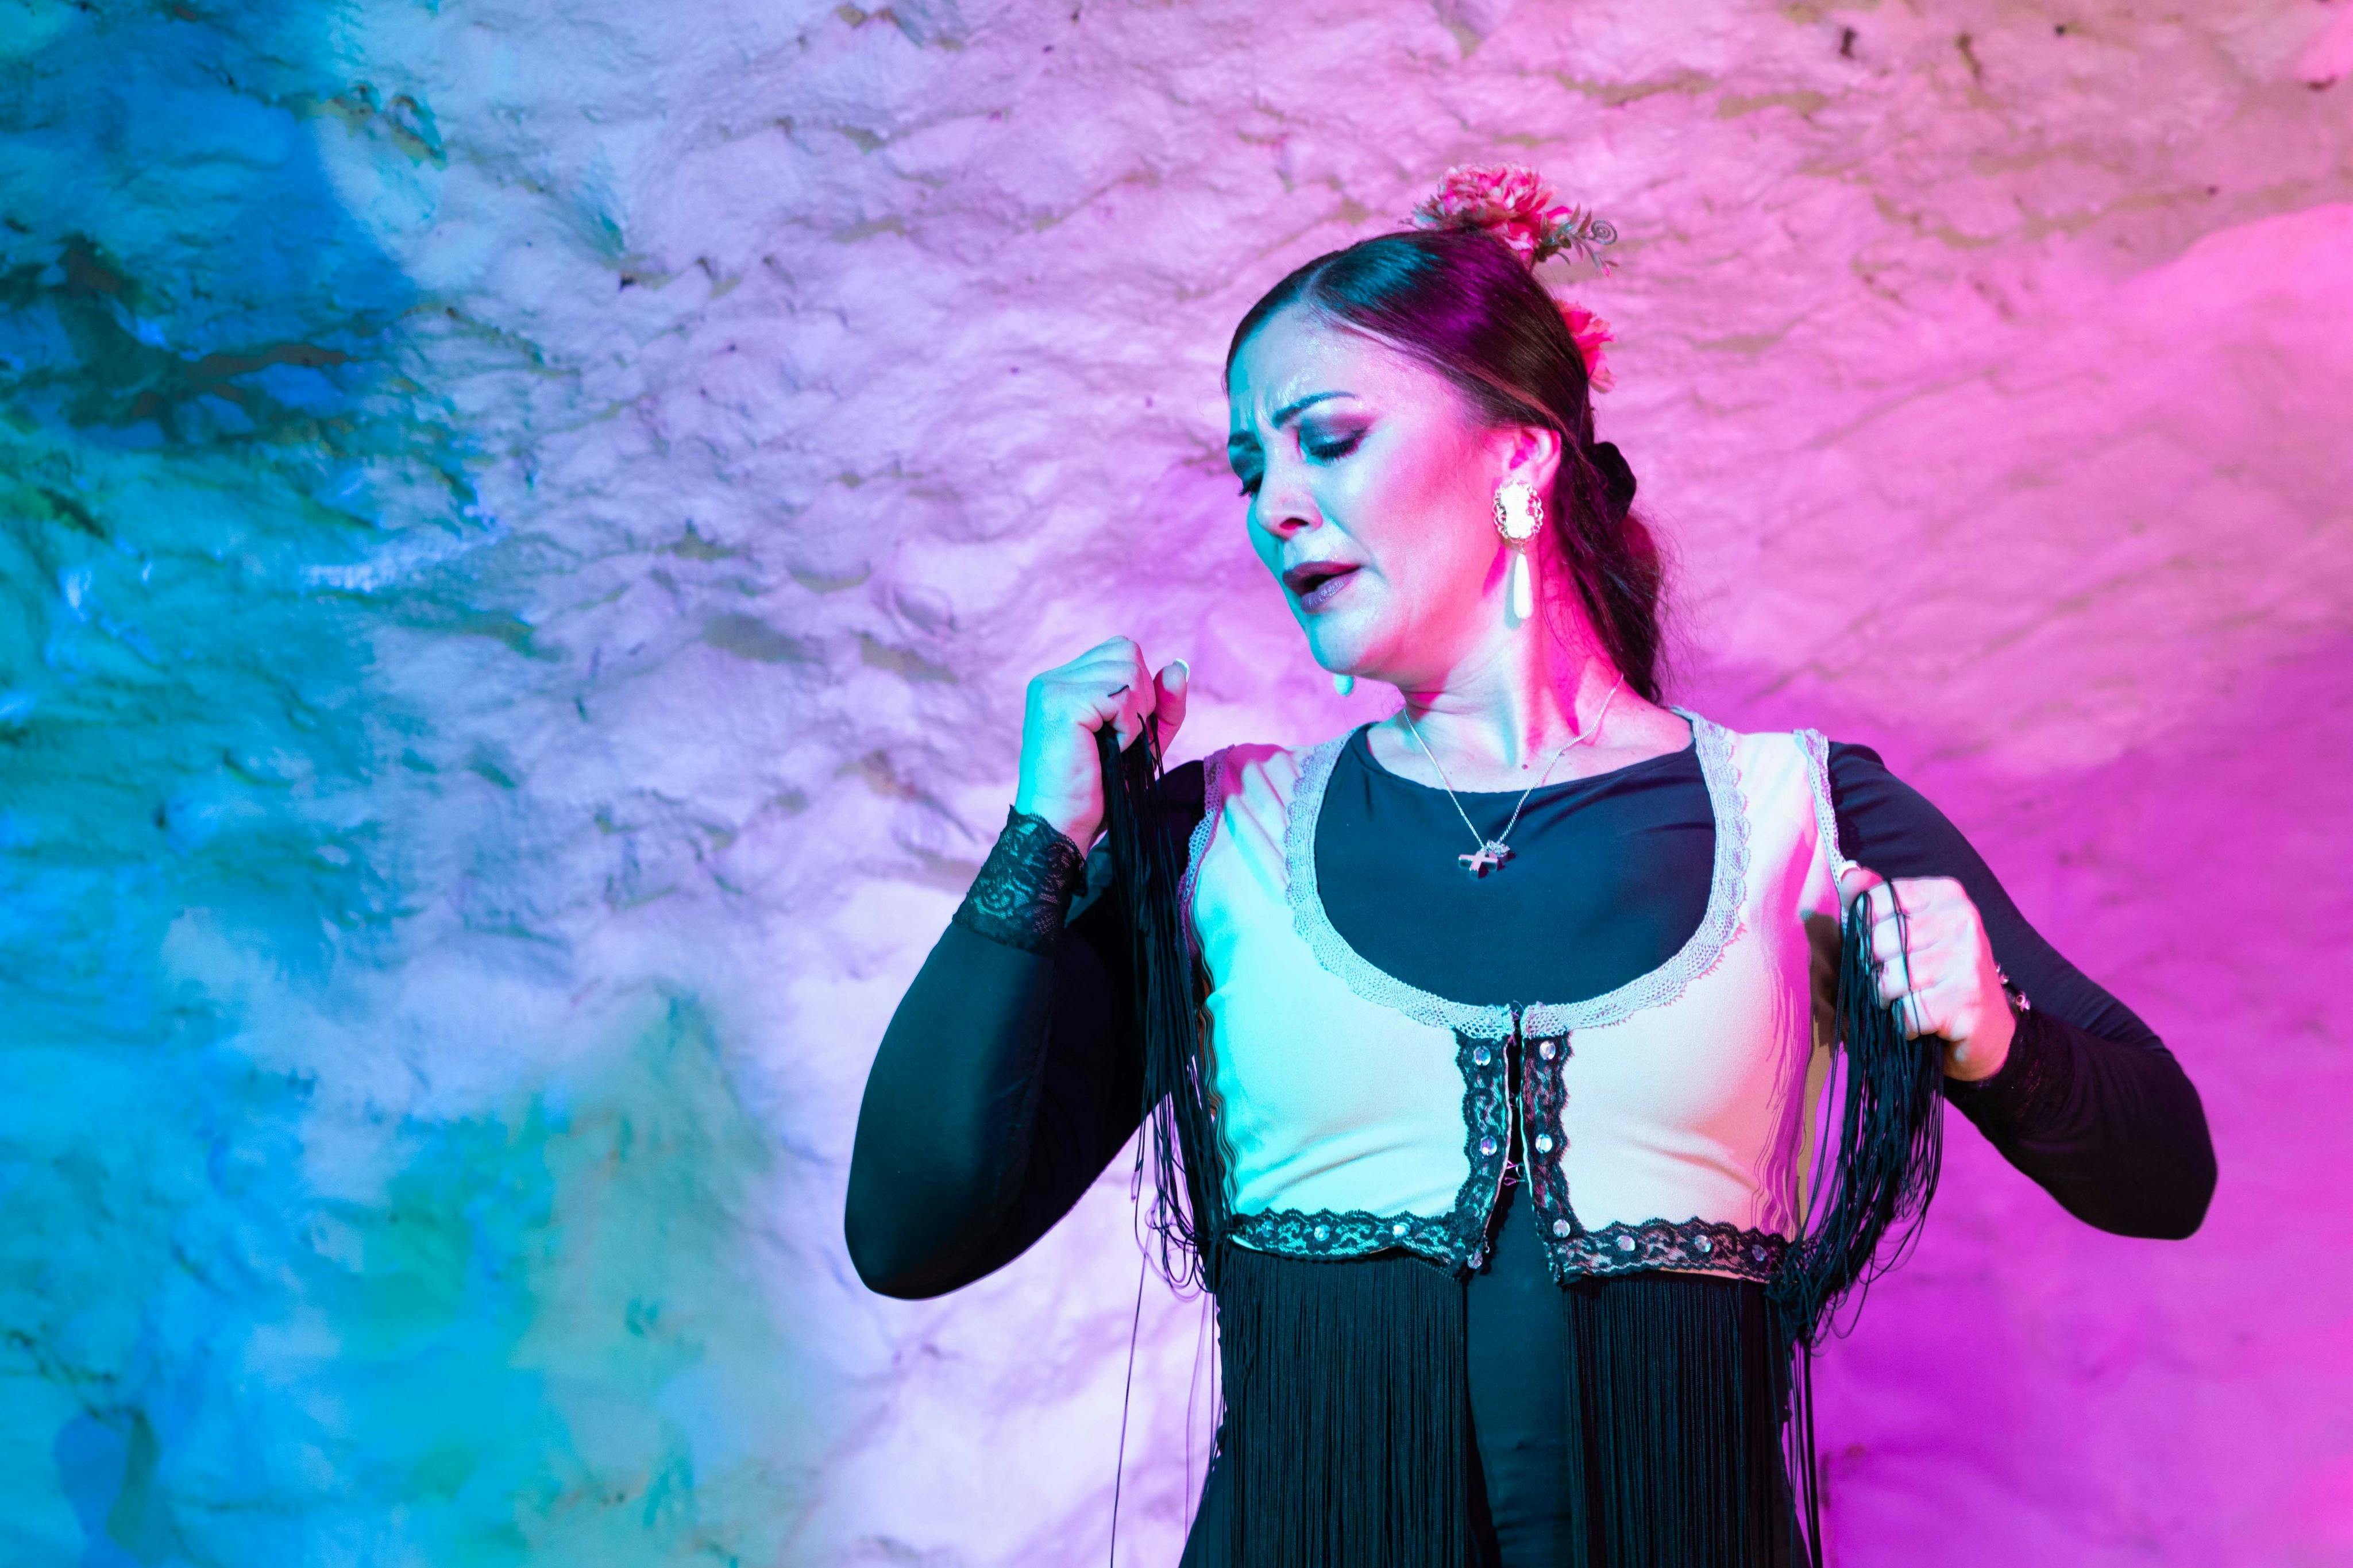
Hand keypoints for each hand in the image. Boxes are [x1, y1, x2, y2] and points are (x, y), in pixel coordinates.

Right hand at [1011, 637, 1188, 849]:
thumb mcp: (1142, 740)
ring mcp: (1052, 687)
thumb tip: (1177, 666)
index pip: (1120, 651)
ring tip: (1114, 746)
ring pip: (1128, 670)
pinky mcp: (1060, 703)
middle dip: (1142, 698)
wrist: (1062, 826)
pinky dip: (1128, 727)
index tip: (1127, 730)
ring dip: (1135, 715)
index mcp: (1064, 681)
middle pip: (1127, 651)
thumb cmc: (1098, 790)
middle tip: (1121, 740)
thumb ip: (1163, 704)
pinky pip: (1121, 695)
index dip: (1141, 688)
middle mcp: (1053, 678)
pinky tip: (1110, 750)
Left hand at [1835, 866, 2015, 1081]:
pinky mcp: (1967, 999)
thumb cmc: (1939, 978)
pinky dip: (1904, 1025)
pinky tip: (1923, 1023)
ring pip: (1889, 980)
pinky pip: (1906, 1013)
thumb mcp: (1910, 932)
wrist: (1987, 1030)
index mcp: (1946, 894)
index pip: (1875, 902)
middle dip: (1875, 972)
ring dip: (1889, 1001)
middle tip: (1898, 985)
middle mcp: (1962, 919)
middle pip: (1878, 943)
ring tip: (1910, 1003)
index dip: (1865, 934)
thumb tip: (1848, 873)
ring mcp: (1968, 958)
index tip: (1884, 951)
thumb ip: (1877, 903)